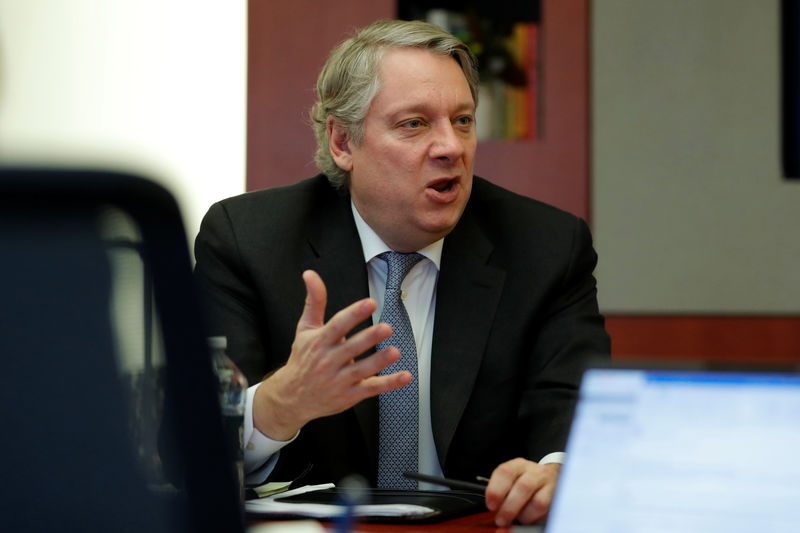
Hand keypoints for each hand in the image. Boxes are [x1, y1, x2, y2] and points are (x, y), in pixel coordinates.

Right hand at [252, 270, 411, 439]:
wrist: (291, 397)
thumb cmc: (302, 359)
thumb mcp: (305, 329)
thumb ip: (314, 301)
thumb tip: (310, 274)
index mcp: (319, 342)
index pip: (337, 325)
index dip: (354, 314)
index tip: (370, 303)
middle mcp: (328, 361)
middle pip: (351, 348)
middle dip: (369, 338)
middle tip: (387, 328)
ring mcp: (338, 380)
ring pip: (361, 371)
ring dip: (379, 362)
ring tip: (396, 352)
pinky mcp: (348, 396)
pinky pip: (370, 389)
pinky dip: (388, 384)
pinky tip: (405, 376)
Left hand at [485, 458, 560, 526]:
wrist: (552, 478)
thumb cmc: (525, 483)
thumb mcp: (512, 483)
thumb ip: (502, 494)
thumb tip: (492, 512)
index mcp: (518, 465)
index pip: (505, 472)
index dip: (496, 489)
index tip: (491, 506)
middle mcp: (535, 471)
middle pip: (523, 486)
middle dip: (509, 507)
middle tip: (501, 520)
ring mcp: (549, 483)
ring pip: (537, 501)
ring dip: (524, 515)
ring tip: (517, 520)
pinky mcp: (558, 497)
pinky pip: (548, 511)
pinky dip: (536, 518)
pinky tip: (530, 519)